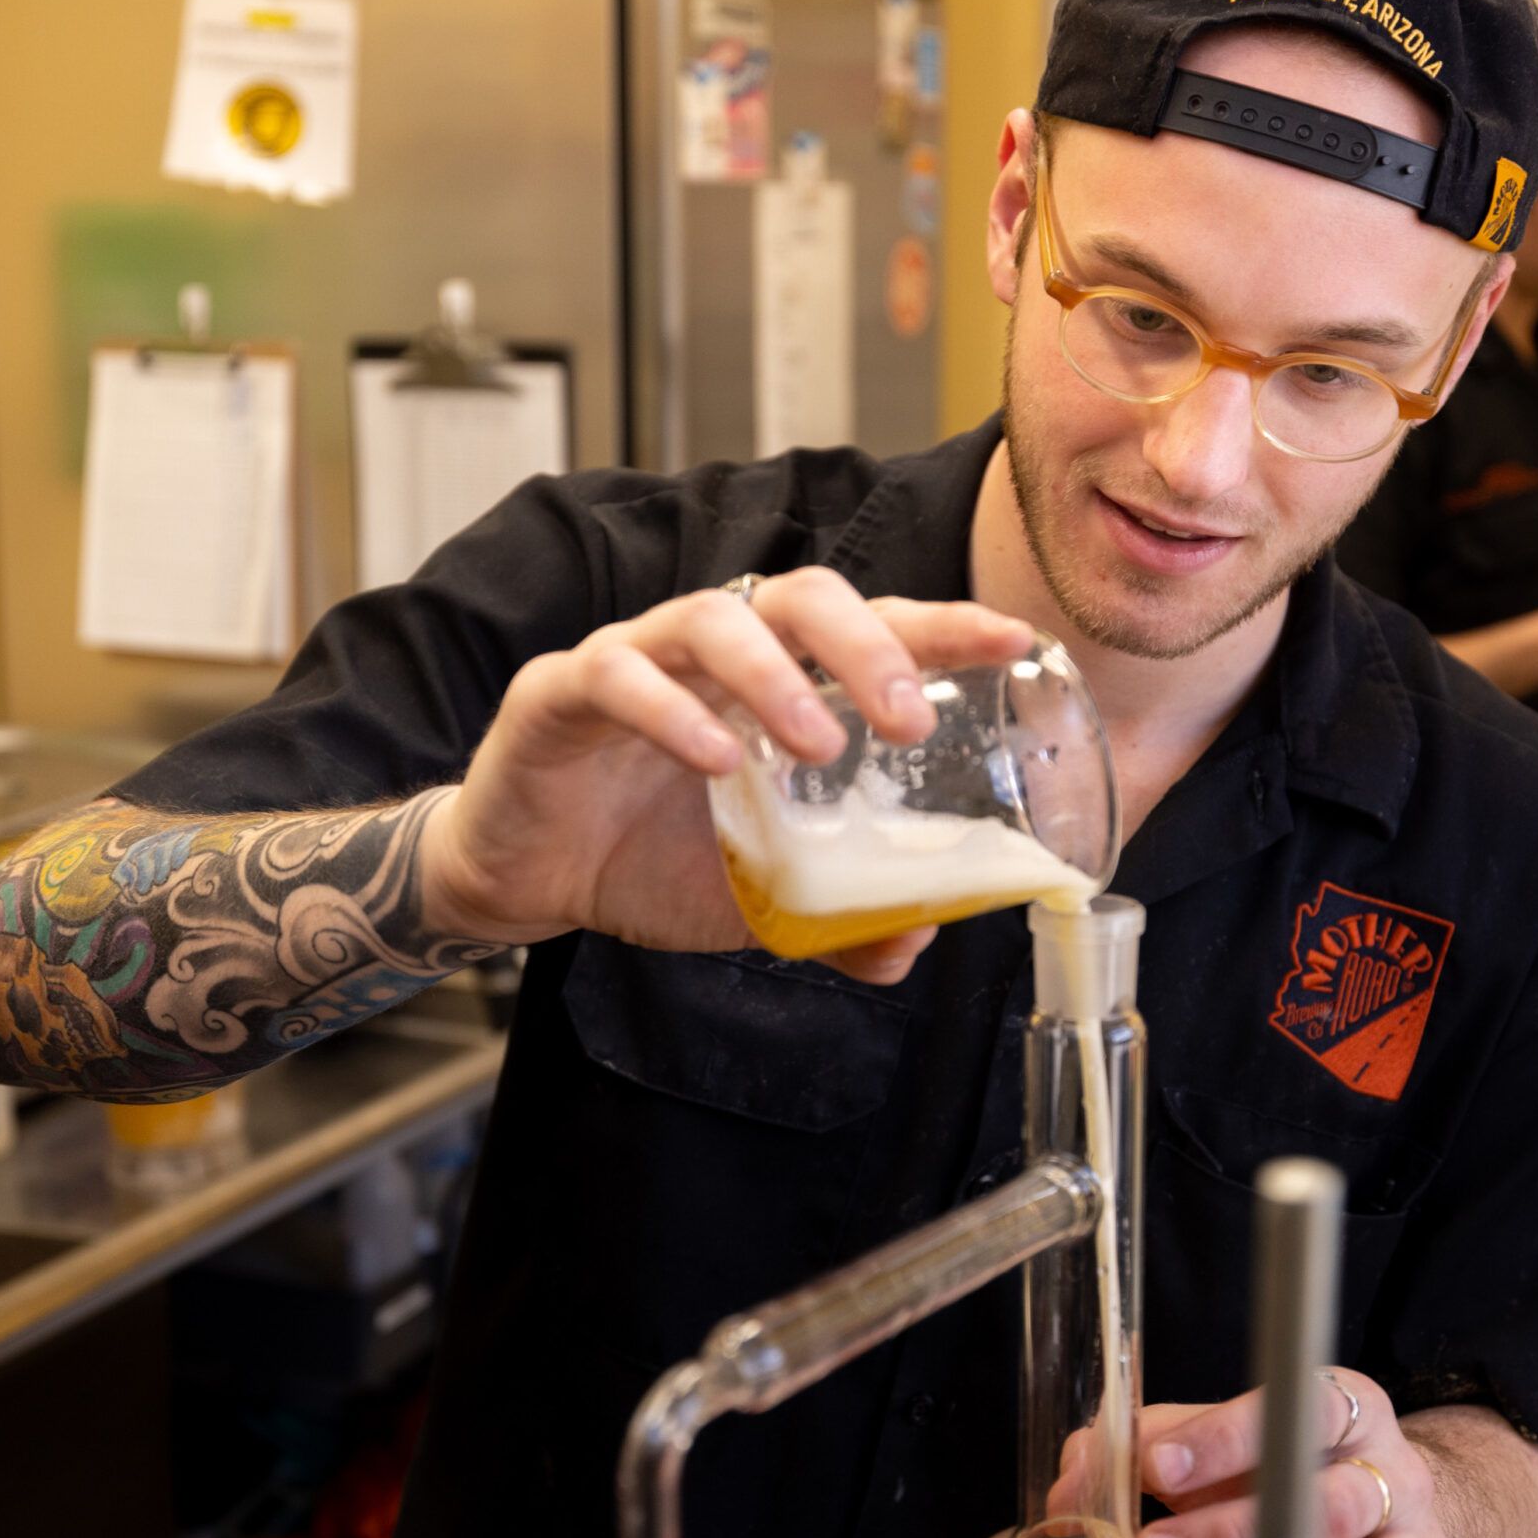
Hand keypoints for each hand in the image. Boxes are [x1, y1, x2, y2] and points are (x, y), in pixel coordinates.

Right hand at [419, 567, 1032, 983]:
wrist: (525, 878)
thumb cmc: (648, 856)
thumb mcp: (759, 900)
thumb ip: (838, 918)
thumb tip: (916, 941)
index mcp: (777, 682)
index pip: (873, 626)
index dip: (943, 625)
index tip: (1011, 641)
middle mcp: (714, 652)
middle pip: (800, 597)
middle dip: (865, 646)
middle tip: (903, 724)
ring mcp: (636, 657)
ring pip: (711, 619)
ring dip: (773, 677)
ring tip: (816, 745)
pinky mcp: (561, 689)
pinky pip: (616, 675)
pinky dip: (670, 712)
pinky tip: (714, 761)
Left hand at [1132, 1368, 1445, 1537]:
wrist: (1381, 1514)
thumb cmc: (1281, 1467)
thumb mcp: (1225, 1438)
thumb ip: (1154, 1441)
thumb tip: (1078, 1470)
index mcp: (1342, 1405)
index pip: (1295, 1407)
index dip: (1224, 1438)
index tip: (1157, 1467)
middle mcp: (1387, 1470)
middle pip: (1322, 1503)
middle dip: (1229, 1532)